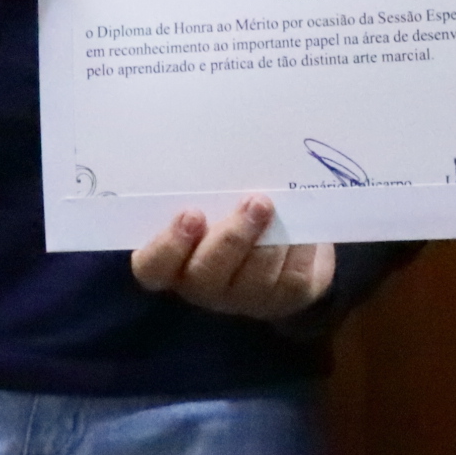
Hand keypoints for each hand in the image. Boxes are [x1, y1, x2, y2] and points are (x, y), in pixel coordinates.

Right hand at [131, 196, 337, 320]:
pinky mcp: (284, 298)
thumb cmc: (228, 205)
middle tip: (254, 201)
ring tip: (273, 206)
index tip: (191, 213)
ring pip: (254, 279)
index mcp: (171, 261)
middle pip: (207, 273)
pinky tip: (302, 228)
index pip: (153, 267)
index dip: (168, 245)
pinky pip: (291, 279)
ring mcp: (243, 298)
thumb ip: (206, 187)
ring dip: (268, 242)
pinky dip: (298, 250)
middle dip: (232, 238)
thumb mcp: (211, 195)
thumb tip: (220, 155)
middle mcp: (203, 286)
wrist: (281, 231)